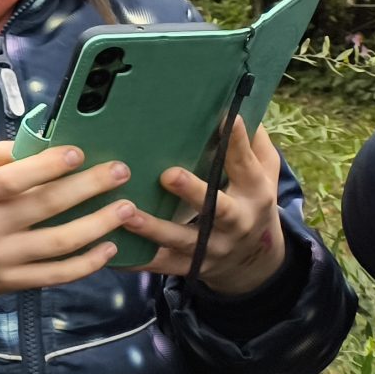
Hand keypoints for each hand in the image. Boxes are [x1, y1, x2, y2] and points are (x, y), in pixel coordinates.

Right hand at [0, 140, 137, 305]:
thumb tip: (37, 143)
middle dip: (89, 186)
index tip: (78, 152)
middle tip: (120, 171)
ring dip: (98, 224)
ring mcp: (1, 258)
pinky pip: (56, 274)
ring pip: (59, 242)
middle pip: (45, 206)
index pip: (12, 179)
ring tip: (126, 208)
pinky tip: (108, 248)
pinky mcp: (12, 282)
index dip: (47, 166)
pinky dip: (86, 263)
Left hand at [119, 117, 286, 294]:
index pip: (245, 165)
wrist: (255, 264)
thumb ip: (255, 145)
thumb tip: (243, 107)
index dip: (236, 142)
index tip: (226, 118)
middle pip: (216, 208)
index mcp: (253, 193)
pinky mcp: (188, 266)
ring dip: (153, 228)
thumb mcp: (265, 175)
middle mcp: (234, 222)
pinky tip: (109, 250)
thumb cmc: (251, 203)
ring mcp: (210, 247)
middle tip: (168, 174)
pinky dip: (135, 260)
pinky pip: (159, 264)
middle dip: (193, 192)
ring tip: (126, 213)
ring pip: (181, 239)